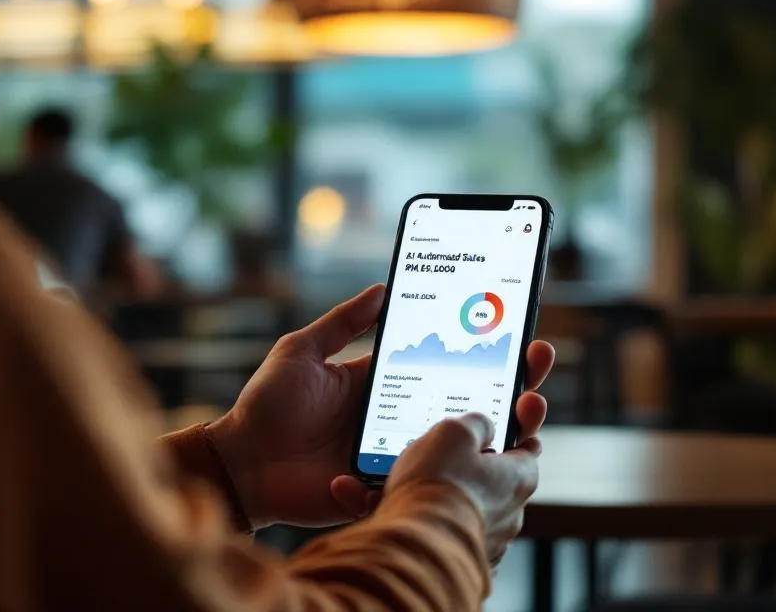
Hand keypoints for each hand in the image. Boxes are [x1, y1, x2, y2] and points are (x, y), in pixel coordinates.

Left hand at [207, 284, 554, 529]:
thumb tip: (383, 287)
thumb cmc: (265, 406)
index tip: (521, 334)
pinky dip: (449, 472)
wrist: (239, 463)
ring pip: (458, 449)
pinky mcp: (384, 488)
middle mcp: (397, 419)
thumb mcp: (301, 350)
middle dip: (510, 390)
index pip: (446, 365)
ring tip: (524, 413)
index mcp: (383, 384)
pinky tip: (476, 450)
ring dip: (496, 433)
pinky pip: (424, 484)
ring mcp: (395, 455)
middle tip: (536, 372)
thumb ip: (341, 322)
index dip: (484, 353)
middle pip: (465, 406)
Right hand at [387, 412, 539, 566]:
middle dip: (479, 469)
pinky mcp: (468, 560)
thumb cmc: (439, 487)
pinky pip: (459, 533)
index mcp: (519, 477)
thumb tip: (483, 426)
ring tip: (426, 489)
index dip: (515, 434)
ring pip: (478, 509)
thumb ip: (476, 423)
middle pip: (500, 480)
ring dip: (459, 498)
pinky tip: (424, 515)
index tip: (506, 427)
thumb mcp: (455, 431)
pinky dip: (447, 524)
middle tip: (450, 456)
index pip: (528, 449)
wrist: (416, 545)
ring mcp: (492, 540)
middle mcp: (513, 512)